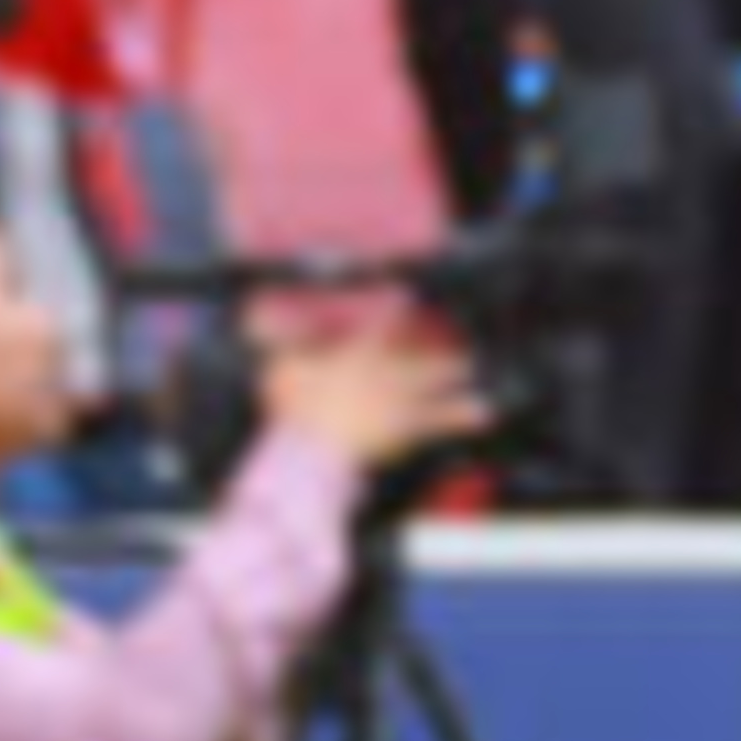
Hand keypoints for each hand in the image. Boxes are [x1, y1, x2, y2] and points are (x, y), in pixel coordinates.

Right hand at [260, 327, 489, 473]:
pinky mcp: (409, 426)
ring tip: (472, 366)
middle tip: (457, 339)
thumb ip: (276, 339)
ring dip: (453, 373)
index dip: (394, 309)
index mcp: (355, 356)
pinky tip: (486, 413)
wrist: (314, 448)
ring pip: (433, 381)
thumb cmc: (295, 409)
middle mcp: (384, 372)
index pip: (377, 326)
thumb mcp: (279, 370)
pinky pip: (440, 421)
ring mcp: (401, 398)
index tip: (409, 293)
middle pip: (415, 354)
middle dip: (434, 346)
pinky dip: (463, 417)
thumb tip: (255, 313)